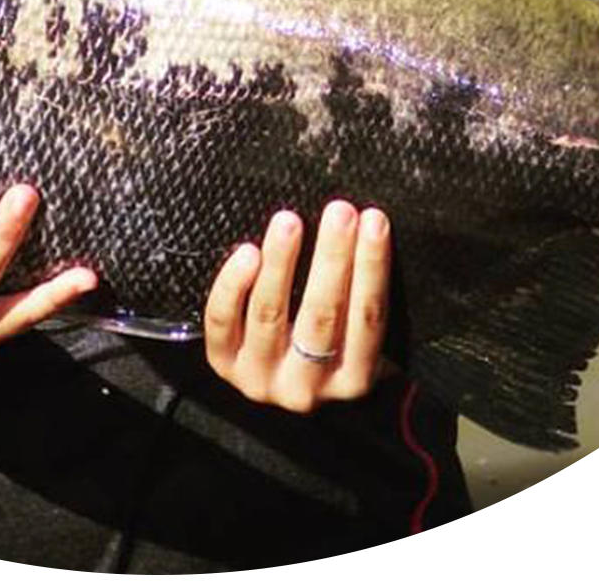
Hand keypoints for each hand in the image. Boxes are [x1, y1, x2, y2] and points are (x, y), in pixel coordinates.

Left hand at [203, 201, 390, 411]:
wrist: (279, 379)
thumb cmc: (328, 341)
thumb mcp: (356, 337)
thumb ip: (363, 298)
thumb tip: (373, 229)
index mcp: (353, 379)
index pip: (369, 320)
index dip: (372, 267)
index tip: (374, 220)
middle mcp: (307, 387)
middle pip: (322, 315)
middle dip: (333, 257)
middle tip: (340, 211)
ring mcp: (262, 378)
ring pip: (270, 313)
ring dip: (281, 262)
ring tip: (289, 221)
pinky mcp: (225, 364)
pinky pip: (224, 321)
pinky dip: (233, 285)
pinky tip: (248, 251)